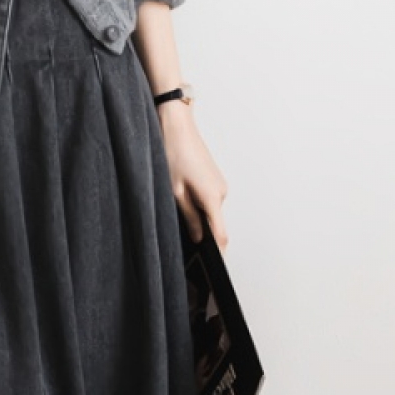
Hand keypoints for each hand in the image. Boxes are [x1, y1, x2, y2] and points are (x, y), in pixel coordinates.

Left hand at [156, 103, 228, 252]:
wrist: (176, 126)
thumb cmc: (173, 154)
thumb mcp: (175, 191)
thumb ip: (188, 217)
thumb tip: (197, 237)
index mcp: (213, 198)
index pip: (220, 235)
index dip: (217, 253)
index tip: (213, 268)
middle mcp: (221, 192)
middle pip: (214, 223)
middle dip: (201, 233)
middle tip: (184, 240)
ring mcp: (219, 184)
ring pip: (210, 210)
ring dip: (197, 215)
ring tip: (177, 208)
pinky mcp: (214, 178)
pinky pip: (208, 199)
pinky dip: (198, 203)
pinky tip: (182, 196)